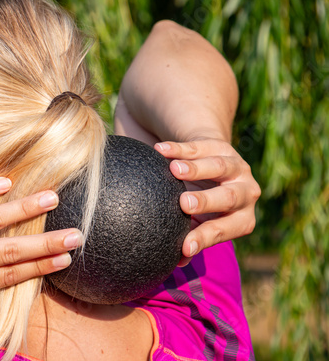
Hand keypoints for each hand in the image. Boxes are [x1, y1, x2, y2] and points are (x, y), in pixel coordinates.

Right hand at [155, 139, 260, 265]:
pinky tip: (159, 150)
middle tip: (184, 203)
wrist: (211, 171)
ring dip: (197, 168)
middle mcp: (246, 192)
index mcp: (242, 219)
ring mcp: (237, 166)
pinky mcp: (221, 146)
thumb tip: (178, 262)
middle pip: (229, 197)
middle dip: (207, 200)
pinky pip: (200, 145)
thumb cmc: (204, 208)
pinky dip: (179, 148)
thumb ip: (192, 237)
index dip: (205, 238)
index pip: (224, 229)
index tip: (184, 246)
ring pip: (220, 166)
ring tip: (173, 169)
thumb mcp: (201, 223)